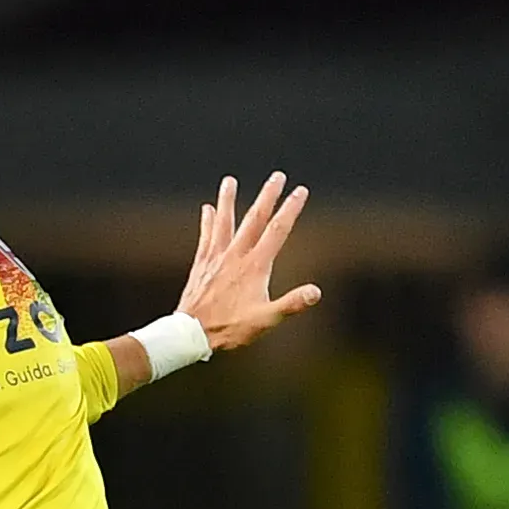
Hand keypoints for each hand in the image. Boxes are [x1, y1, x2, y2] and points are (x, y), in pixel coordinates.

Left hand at [176, 172, 322, 353]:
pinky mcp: (202, 263)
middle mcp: (235, 255)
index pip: (277, 230)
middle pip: (254, 219)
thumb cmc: (230, 328)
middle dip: (268, 196)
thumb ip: (291, 304)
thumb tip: (316, 292)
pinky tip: (208, 208)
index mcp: (255, 266)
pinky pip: (206, 236)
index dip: (291, 209)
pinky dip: (208, 221)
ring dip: (228, 200)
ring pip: (224, 222)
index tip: (300, 191)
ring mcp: (216, 257)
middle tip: (277, 176)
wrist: (192, 333)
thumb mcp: (266, 320)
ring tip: (230, 180)